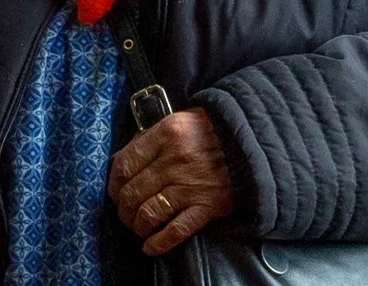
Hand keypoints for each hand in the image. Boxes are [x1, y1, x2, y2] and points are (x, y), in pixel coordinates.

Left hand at [107, 109, 236, 254]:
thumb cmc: (213, 130)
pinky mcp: (207, 206)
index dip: (113, 183)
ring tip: (137, 227)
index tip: (115, 191)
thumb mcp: (179, 121)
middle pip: (132, 192)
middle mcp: (174, 160)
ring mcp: (190, 185)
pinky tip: (149, 246)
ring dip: (137, 225)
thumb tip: (120, 162)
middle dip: (123, 209)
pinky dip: (158, 242)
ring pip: (148, 213)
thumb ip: (150, 138)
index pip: (124, 164)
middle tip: (125, 213)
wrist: (254, 140)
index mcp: (166, 134)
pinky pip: (176, 230)